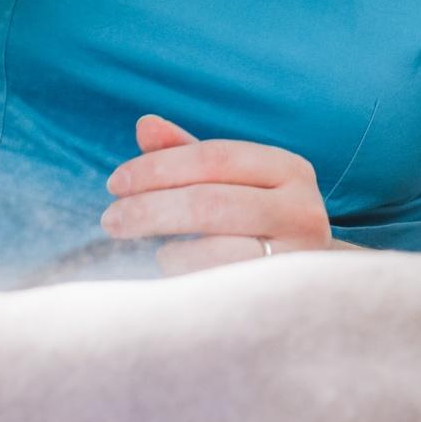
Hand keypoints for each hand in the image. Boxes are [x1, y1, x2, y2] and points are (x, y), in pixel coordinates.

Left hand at [101, 115, 331, 275]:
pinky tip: (170, 271)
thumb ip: (187, 155)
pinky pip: (216, 287)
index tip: (115, 183)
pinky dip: (184, 276)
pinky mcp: (279, 296)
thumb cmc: (255, 222)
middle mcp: (301, 209)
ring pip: (213, 250)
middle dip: (149, 209)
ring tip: (145, 248)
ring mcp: (295, 257)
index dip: (158, 167)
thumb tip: (145, 125)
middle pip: (208, 202)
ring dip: (165, 249)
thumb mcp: (229, 182)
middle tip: (111, 220)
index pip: (213, 157)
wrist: (309, 285)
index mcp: (287, 168)